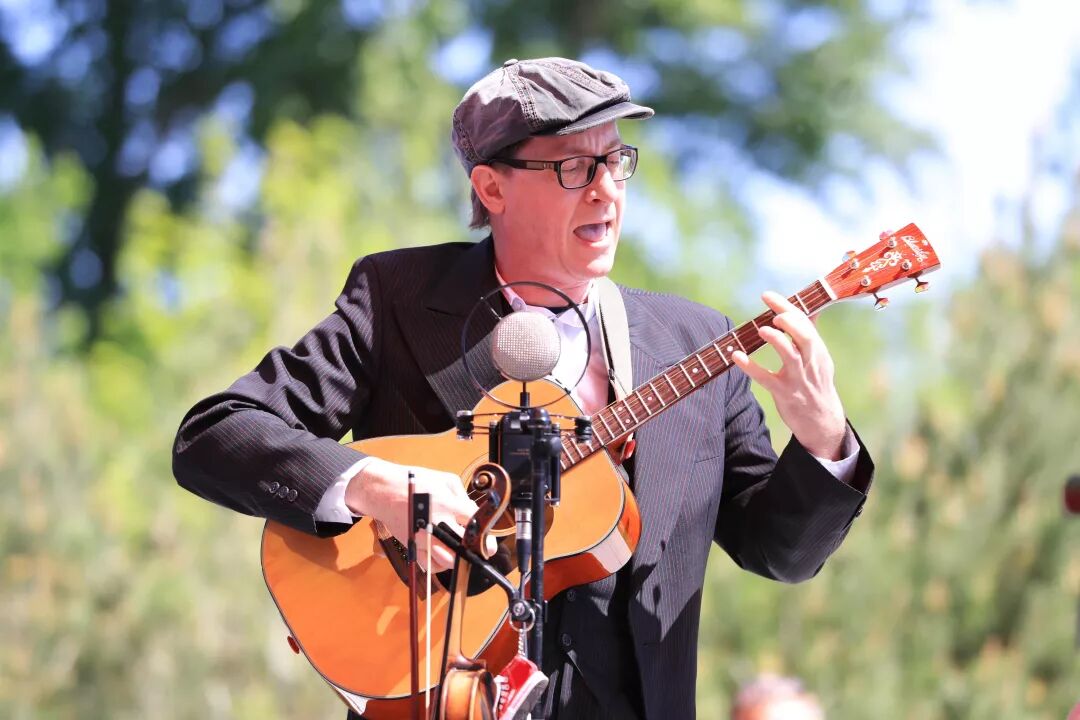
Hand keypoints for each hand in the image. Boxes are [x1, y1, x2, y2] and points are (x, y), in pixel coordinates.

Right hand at [344, 458, 486, 571]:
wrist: (385, 491)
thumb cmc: (416, 481)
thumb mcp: (446, 479)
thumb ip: (463, 497)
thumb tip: (474, 513)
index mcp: (447, 505)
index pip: (475, 525)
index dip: (486, 533)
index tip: (489, 537)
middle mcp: (436, 524)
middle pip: (466, 548)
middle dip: (478, 548)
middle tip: (481, 546)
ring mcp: (424, 539)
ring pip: (450, 561)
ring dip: (459, 557)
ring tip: (461, 548)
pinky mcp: (413, 547)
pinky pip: (432, 566)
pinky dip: (442, 563)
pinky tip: (444, 552)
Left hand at [731, 291, 847, 459]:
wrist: (822, 421)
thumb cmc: (816, 383)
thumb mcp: (819, 358)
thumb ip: (812, 334)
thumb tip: (811, 309)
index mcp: (817, 350)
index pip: (806, 323)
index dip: (787, 307)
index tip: (767, 296)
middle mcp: (811, 362)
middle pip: (806, 338)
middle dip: (791, 323)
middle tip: (775, 314)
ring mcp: (798, 379)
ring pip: (792, 357)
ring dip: (778, 341)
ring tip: (762, 330)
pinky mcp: (785, 394)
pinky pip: (767, 380)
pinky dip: (751, 367)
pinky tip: (736, 356)